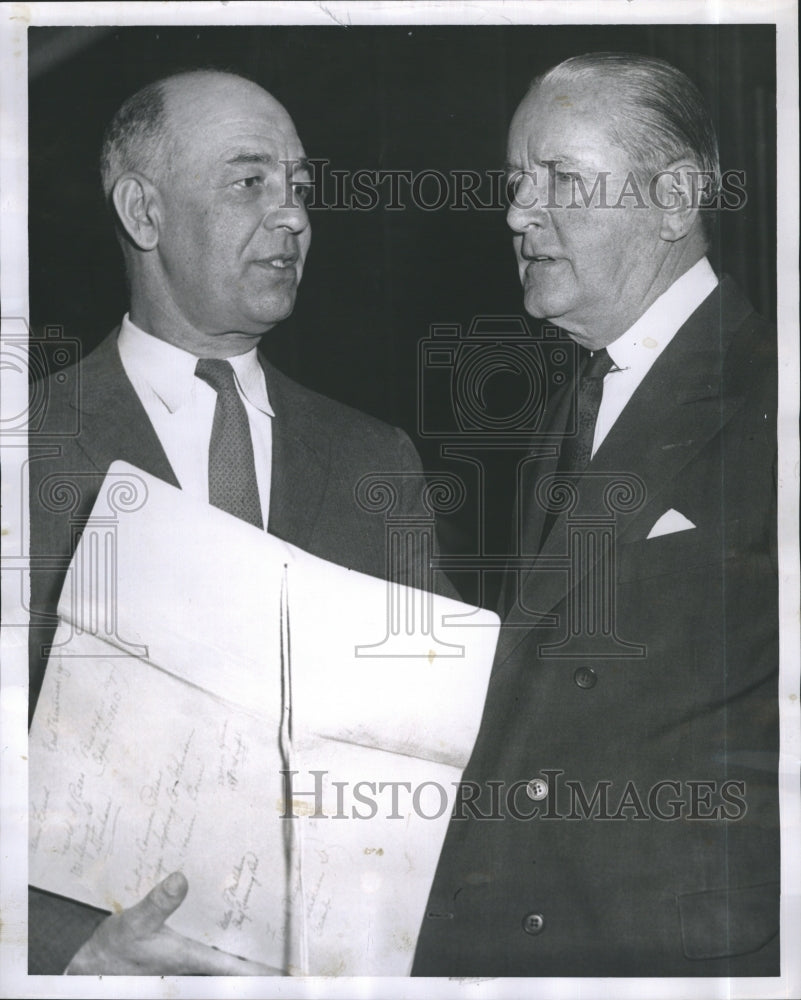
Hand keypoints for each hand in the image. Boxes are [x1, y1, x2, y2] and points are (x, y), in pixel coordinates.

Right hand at [64, 871, 280, 974]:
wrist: (90, 968)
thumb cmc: (112, 953)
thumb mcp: (133, 924)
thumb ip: (157, 904)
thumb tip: (180, 880)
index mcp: (193, 960)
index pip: (240, 967)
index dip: (268, 966)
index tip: (296, 962)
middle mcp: (198, 963)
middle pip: (240, 957)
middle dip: (263, 943)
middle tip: (292, 921)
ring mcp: (191, 960)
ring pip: (227, 948)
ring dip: (244, 935)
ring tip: (270, 911)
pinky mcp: (182, 951)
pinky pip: (212, 941)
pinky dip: (223, 928)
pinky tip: (228, 908)